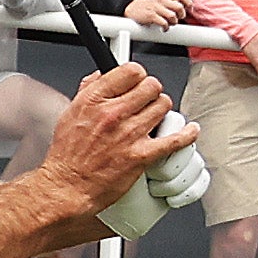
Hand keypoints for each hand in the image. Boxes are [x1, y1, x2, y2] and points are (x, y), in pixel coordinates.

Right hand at [33, 64, 174, 223]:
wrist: (67, 186)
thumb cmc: (67, 155)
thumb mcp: (71, 112)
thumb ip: (89, 90)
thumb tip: (103, 74)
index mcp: (94, 100)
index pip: (130, 71)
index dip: (138, 75)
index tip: (138, 81)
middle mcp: (113, 114)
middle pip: (151, 86)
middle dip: (151, 92)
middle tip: (148, 100)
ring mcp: (129, 134)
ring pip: (163, 106)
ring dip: (162, 111)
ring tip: (157, 118)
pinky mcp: (141, 155)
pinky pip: (175, 139)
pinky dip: (187, 134)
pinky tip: (190, 130)